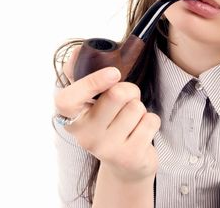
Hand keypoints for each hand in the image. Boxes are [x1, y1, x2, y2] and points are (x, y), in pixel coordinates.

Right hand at [54, 46, 160, 181]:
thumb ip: (80, 75)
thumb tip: (77, 51)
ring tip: (131, 120)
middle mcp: (85, 136)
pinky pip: (151, 120)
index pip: (68, 100)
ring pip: (137, 107)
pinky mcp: (131, 156)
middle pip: (117, 94)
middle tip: (125, 99)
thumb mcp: (89, 103)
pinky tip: (140, 132)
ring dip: (139, 108)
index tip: (113, 73)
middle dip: (129, 89)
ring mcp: (107, 149)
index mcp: (71, 118)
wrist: (123, 167)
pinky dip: (151, 121)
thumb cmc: (106, 125)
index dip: (90, 82)